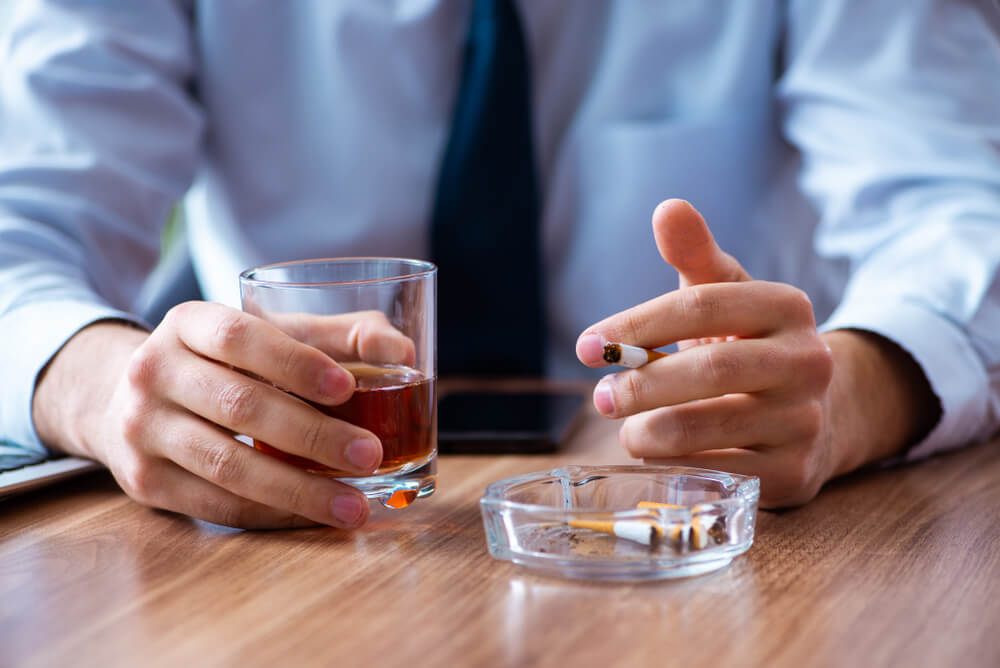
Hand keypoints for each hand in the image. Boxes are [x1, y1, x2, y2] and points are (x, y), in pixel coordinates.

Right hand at [33, 302, 413, 528]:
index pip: (241, 337)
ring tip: (354, 505)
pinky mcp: (144, 481)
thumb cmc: (225, 363)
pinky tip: (314, 516)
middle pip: (239, 405)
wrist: (128, 399)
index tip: (348, 388)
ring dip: (298, 490)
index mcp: (188, 322)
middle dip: (312, 435)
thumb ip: (337, 336)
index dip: (295, 363)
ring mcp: (142, 429)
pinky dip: (272, 514)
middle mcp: (154, 371)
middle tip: (370, 454)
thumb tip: (401, 350)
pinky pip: (216, 503)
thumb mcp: (270, 334)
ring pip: (228, 464)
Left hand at [576, 200, 936, 506]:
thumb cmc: (747, 345)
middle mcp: (808, 361)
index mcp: (787, 306)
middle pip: (708, 370)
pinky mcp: (795, 472)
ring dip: (647, 432)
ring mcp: (805, 420)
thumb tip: (668, 207)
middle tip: (600, 397)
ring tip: (627, 430)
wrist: (811, 413)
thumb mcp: (726, 295)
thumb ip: (695, 255)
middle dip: (640, 385)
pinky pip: (716, 472)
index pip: (700, 306)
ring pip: (705, 428)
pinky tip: (658, 456)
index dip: (636, 326)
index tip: (587, 345)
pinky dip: (674, 466)